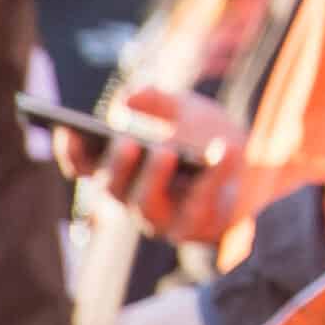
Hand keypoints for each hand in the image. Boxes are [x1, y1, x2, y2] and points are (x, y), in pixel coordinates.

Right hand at [59, 87, 245, 246]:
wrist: (257, 173)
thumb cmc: (208, 140)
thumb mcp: (184, 110)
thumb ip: (157, 101)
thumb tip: (127, 97)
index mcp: (123, 171)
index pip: (85, 167)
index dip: (72, 152)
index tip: (66, 128)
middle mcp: (133, 199)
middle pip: (112, 189)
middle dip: (116, 165)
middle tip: (126, 141)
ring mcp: (162, 219)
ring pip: (145, 206)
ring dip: (152, 177)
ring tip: (165, 151)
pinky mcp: (195, 227)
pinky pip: (200, 205)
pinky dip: (214, 174)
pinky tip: (225, 149)